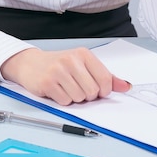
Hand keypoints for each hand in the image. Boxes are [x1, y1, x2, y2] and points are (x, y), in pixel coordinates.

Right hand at [0, 47, 130, 105]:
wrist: (30, 63)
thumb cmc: (59, 65)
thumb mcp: (83, 66)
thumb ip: (106, 77)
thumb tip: (126, 87)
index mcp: (84, 54)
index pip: (105, 79)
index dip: (103, 91)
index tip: (96, 89)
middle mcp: (71, 60)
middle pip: (92, 92)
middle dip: (86, 95)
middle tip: (76, 86)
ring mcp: (58, 70)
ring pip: (79, 98)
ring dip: (74, 98)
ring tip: (65, 87)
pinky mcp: (47, 82)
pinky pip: (65, 102)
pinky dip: (63, 101)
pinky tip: (57, 90)